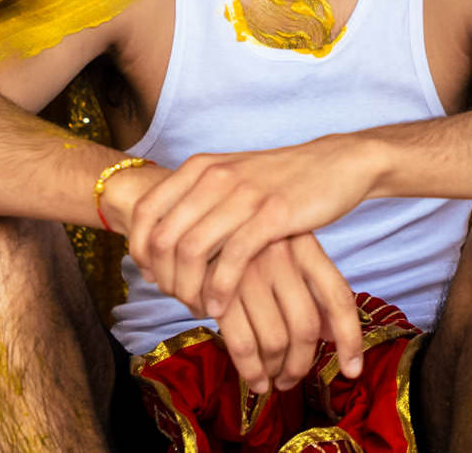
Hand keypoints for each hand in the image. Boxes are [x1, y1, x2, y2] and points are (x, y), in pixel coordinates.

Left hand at [126, 139, 379, 319]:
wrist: (333, 164)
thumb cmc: (277, 179)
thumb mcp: (228, 178)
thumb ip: (193, 202)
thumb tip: (154, 245)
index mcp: (199, 167)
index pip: (145, 210)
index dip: (138, 249)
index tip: (149, 275)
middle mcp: (214, 176)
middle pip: (162, 237)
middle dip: (162, 277)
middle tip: (175, 298)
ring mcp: (242, 194)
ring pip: (192, 250)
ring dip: (187, 288)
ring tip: (196, 306)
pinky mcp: (272, 215)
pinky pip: (231, 259)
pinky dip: (219, 289)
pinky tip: (220, 307)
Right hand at [211, 233, 363, 391]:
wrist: (186, 215)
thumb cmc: (239, 239)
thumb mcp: (280, 246)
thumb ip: (308, 285)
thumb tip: (331, 334)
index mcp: (303, 244)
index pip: (338, 297)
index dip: (350, 339)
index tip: (353, 370)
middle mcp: (281, 255)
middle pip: (306, 327)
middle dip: (301, 364)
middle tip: (291, 378)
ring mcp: (249, 271)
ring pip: (276, 340)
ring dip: (276, 370)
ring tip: (271, 380)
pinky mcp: (218, 289)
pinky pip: (243, 344)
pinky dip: (252, 371)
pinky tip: (255, 380)